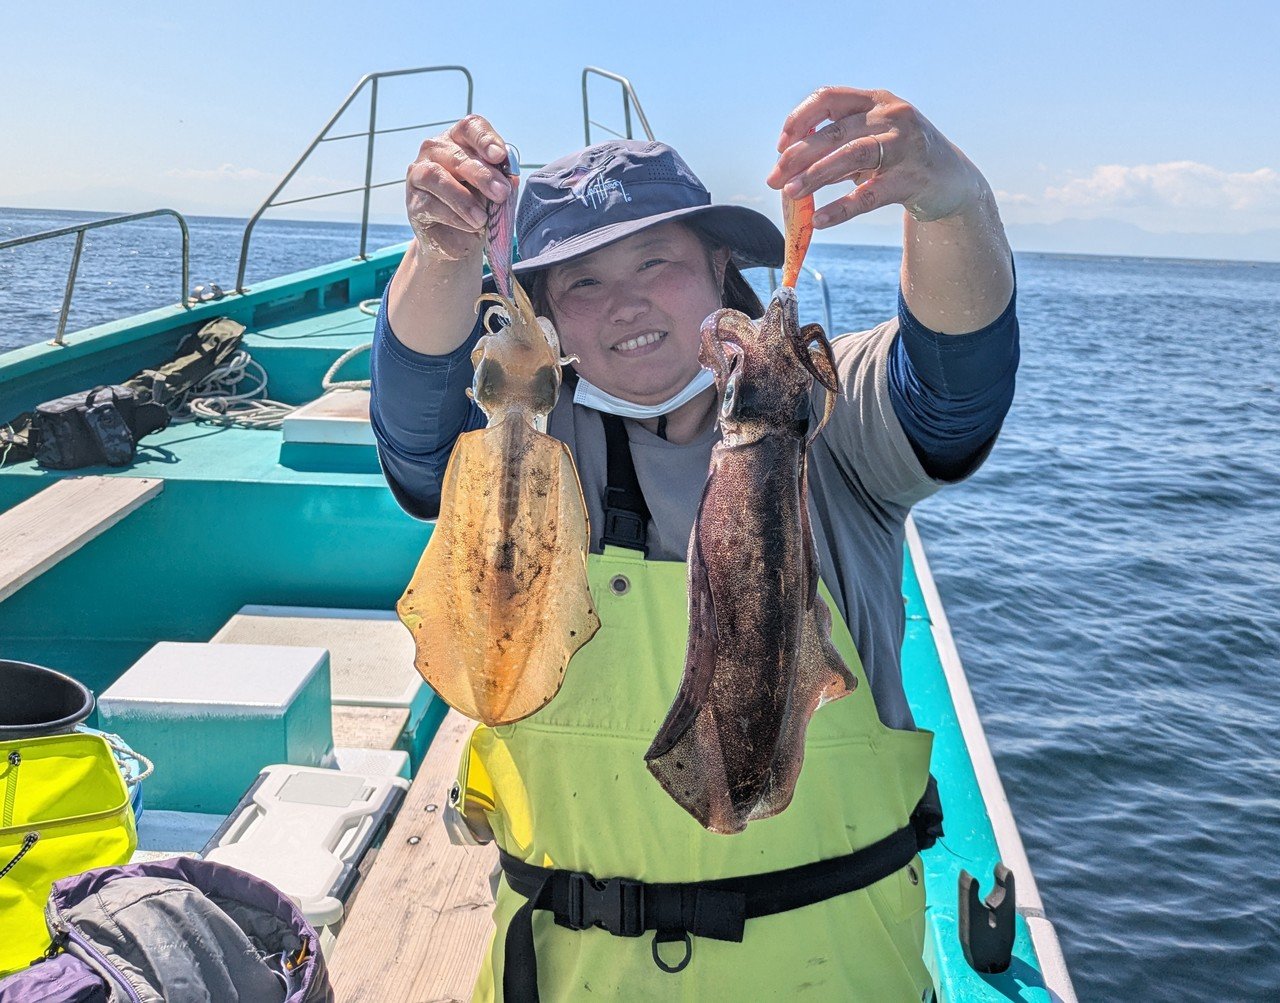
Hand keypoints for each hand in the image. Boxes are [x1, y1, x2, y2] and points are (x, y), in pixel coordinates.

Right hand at [405, 114, 514, 259]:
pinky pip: (430, 204)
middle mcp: (435, 151)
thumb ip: (501, 181)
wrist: (459, 241)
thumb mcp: (495, 193)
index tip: (500, 156)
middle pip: (456, 154)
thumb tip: (511, 177)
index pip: (470, 128)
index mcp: (459, 141)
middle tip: (501, 193)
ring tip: (482, 218)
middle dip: (482, 174)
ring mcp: (419, 174)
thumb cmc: (479, 208)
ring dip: (463, 198)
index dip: (485, 139)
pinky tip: (471, 225)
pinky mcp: (413, 202)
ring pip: (436, 175)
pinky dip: (455, 216)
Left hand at [766, 87, 987, 228]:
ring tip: (790, 193)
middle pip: (834, 131)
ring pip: (852, 156)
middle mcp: (891, 116)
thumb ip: (835, 148)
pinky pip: (870, 195)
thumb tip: (787, 169)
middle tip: (774, 179)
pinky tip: (820, 221)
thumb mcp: (870, 142)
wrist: (952, 181)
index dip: (799, 119)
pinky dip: (842, 209)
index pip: (828, 98)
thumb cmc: (900, 159)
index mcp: (875, 100)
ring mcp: (905, 145)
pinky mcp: (913, 179)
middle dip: (798, 156)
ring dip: (816, 175)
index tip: (780, 147)